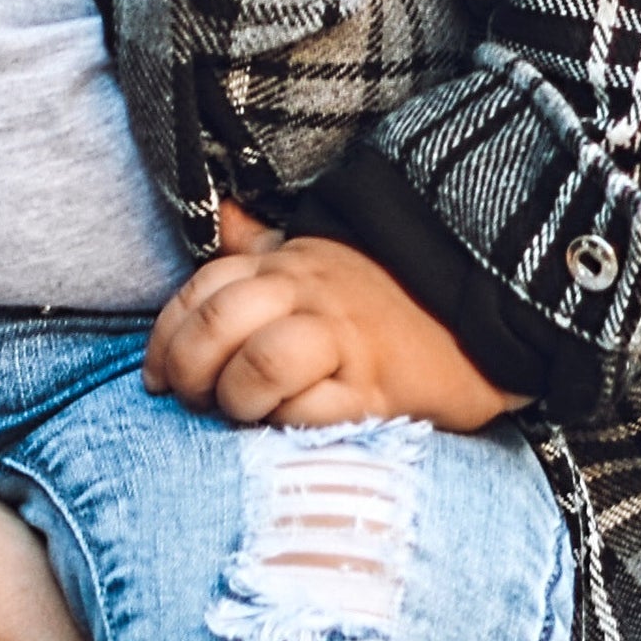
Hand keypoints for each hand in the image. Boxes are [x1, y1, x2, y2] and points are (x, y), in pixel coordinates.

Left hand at [144, 202, 528, 431]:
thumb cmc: (379, 297)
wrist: (481, 307)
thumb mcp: (315, 260)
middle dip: (190, 369)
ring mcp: (345, 340)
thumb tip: (224, 217)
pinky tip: (294, 423)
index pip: (198, 293)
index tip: (159, 377)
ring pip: (265, 362)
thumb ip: (260, 246)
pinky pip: (319, 409)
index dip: (166, 340)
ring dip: (240, 396)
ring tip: (248, 412)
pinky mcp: (382, 388)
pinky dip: (292, 421)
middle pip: (219, 323)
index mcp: (282, 266)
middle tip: (198, 399)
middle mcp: (308, 296)